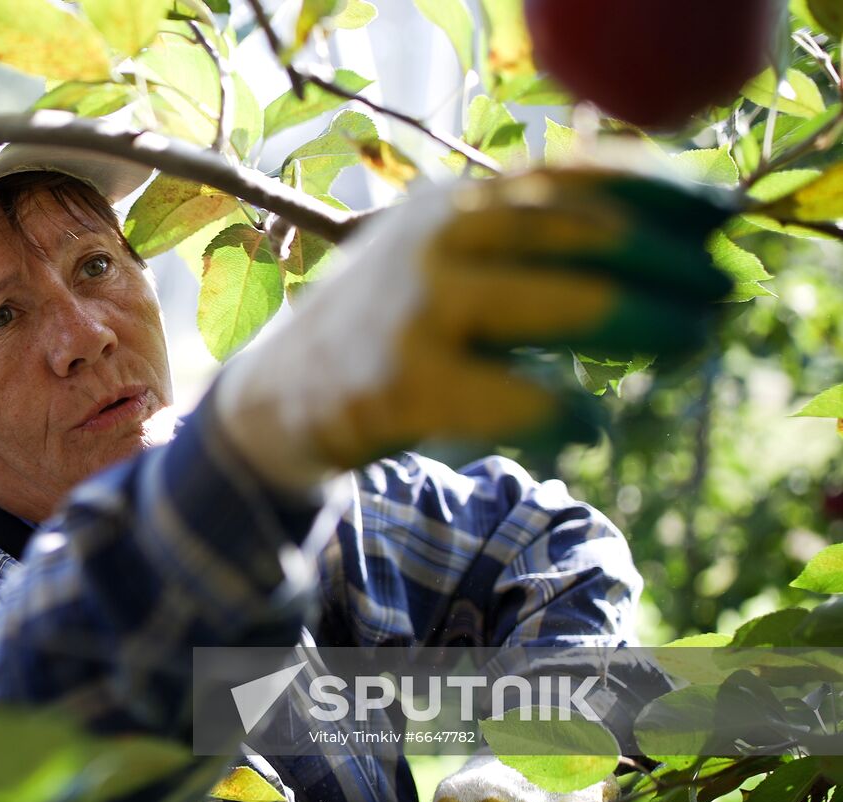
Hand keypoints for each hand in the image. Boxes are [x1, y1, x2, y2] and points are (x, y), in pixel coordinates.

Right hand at [213, 169, 730, 493]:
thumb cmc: (390, 327)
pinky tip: (592, 427)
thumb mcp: (446, 259)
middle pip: (578, 233)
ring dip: (642, 321)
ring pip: (560, 304)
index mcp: (450, 204)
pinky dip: (567, 413)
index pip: (569, 174)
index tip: (720, 213)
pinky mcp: (402, 385)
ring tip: (690, 341)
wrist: (280, 394)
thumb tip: (657, 242)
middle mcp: (434, 241)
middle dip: (667, 260)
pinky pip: (515, 398)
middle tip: (722, 288)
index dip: (656, 188)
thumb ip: (523, 241)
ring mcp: (417, 310)